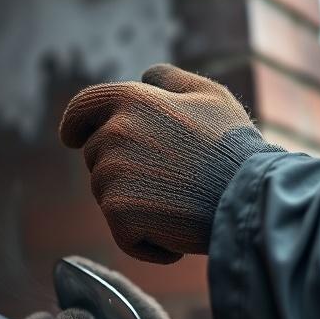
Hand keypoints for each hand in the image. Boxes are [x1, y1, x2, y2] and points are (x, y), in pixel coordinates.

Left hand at [59, 63, 283, 262]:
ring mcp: (112, 175)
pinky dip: (148, 241)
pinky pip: (124, 234)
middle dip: (124, 171)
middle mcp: (113, 134)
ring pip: (109, 196)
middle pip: (97, 158)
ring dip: (139, 206)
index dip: (74, 123)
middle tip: (173, 179)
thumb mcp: (209, 95)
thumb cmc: (233, 146)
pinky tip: (179, 231)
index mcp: (131, 100)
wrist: (249, 194)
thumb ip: (170, 80)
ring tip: (182, 202)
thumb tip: (144, 78)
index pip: (83, 108)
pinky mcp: (119, 213)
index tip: (70, 137)